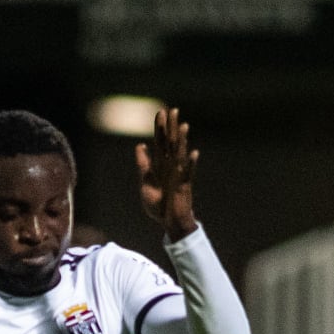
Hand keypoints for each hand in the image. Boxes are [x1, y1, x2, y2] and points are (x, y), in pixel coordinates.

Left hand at [135, 106, 198, 241]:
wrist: (168, 223)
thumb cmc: (158, 204)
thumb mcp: (145, 182)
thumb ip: (143, 164)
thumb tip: (140, 145)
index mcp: (160, 166)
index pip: (160, 142)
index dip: (160, 128)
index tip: (160, 111)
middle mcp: (171, 167)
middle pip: (171, 144)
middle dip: (171, 127)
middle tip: (173, 110)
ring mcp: (178, 175)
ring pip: (180, 155)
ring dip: (182, 140)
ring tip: (184, 126)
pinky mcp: (184, 187)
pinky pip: (188, 174)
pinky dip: (191, 164)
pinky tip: (193, 154)